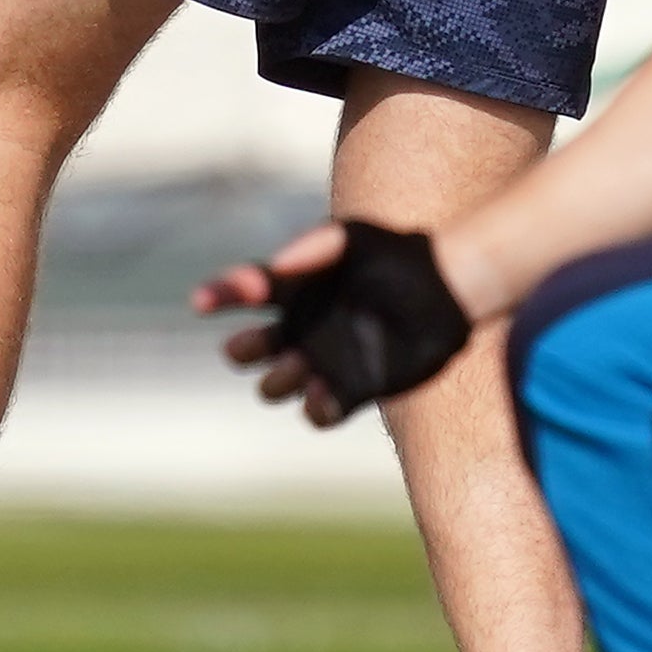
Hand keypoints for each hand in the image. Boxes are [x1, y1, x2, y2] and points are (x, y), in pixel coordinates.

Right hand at [198, 219, 479, 425]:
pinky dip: (314, 407)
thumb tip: (274, 267)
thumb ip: (313, 246)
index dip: (217, 296)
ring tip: (300, 365)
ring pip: (274, 387)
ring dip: (279, 380)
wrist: (449, 287)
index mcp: (292, 290)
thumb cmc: (397, 254)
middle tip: (257, 343)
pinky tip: (324, 390)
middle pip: (246, 352)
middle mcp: (300, 329)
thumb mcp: (354, 237)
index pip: (239, 293)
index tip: (202, 300)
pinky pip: (317, 414)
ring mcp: (323, 363)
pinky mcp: (352, 391)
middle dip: (242, 350)